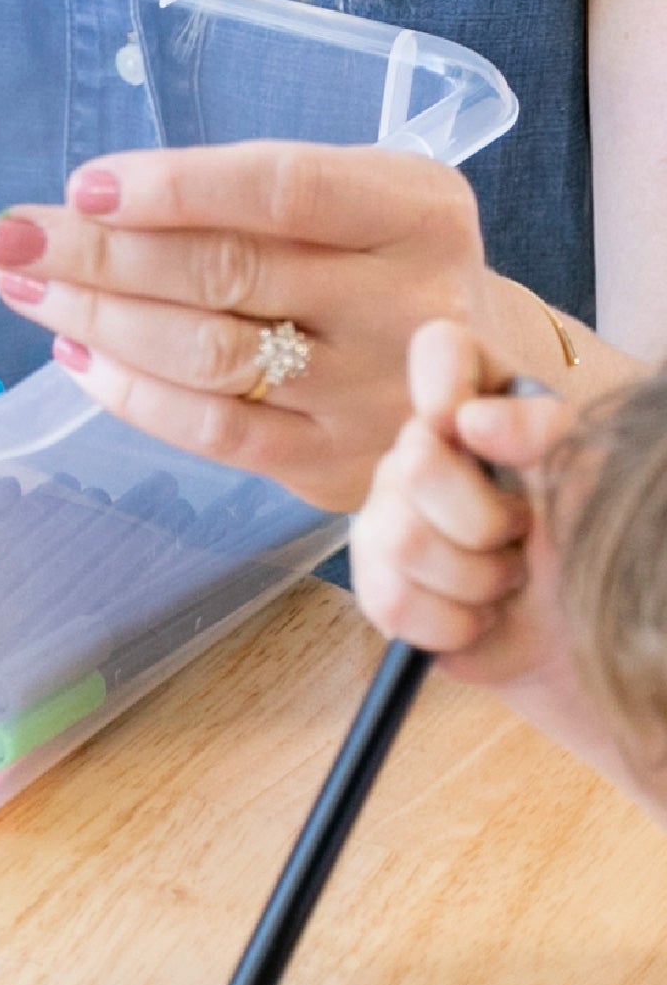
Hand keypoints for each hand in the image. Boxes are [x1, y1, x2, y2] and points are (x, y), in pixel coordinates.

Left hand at [0, 142, 508, 503]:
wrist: (481, 381)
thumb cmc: (384, 264)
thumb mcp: (360, 195)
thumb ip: (251, 191)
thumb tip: (96, 201)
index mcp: (418, 213)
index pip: (283, 190)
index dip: (174, 188)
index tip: (82, 186)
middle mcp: (409, 305)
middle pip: (227, 274)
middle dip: (100, 253)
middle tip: (10, 238)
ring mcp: (378, 396)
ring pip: (209, 355)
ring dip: (97, 320)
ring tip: (26, 287)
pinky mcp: (339, 465)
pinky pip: (215, 431)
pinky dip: (131, 393)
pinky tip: (77, 357)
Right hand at [354, 317, 576, 686]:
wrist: (599, 636)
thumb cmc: (603, 543)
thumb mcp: (597, 475)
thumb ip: (542, 430)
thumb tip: (468, 422)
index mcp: (484, 404)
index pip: (440, 348)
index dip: (442, 379)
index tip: (464, 424)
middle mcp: (425, 451)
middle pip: (414, 464)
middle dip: (484, 520)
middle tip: (522, 535)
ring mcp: (392, 517)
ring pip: (400, 542)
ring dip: (477, 579)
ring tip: (509, 581)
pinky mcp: (381, 586)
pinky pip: (391, 601)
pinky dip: (454, 623)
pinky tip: (482, 617)